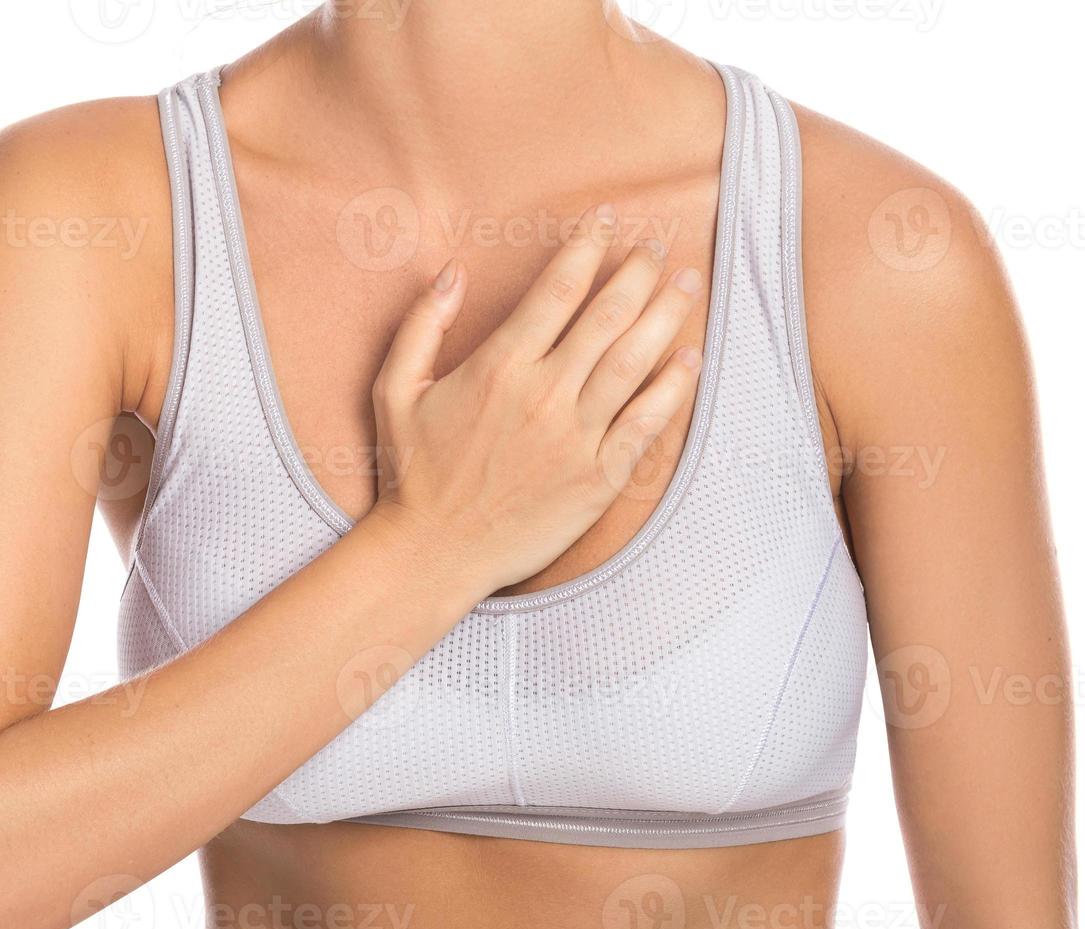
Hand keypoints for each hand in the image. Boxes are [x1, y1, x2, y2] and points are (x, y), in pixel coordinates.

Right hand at [368, 203, 704, 594]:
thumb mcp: (394, 390)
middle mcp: (545, 395)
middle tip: (658, 247)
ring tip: (687, 282)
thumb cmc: (413, 473)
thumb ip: (422, 326)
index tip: (607, 220)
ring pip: (636, 361)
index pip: (558, 290)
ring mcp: (577, 437)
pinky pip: (646, 424)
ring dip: (667, 315)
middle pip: (608, 316)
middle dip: (639, 273)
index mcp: (499, 366)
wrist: (435, 552)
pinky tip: (690, 360)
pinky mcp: (598, 477)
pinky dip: (673, 389)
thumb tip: (452, 272)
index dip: (588, 247)